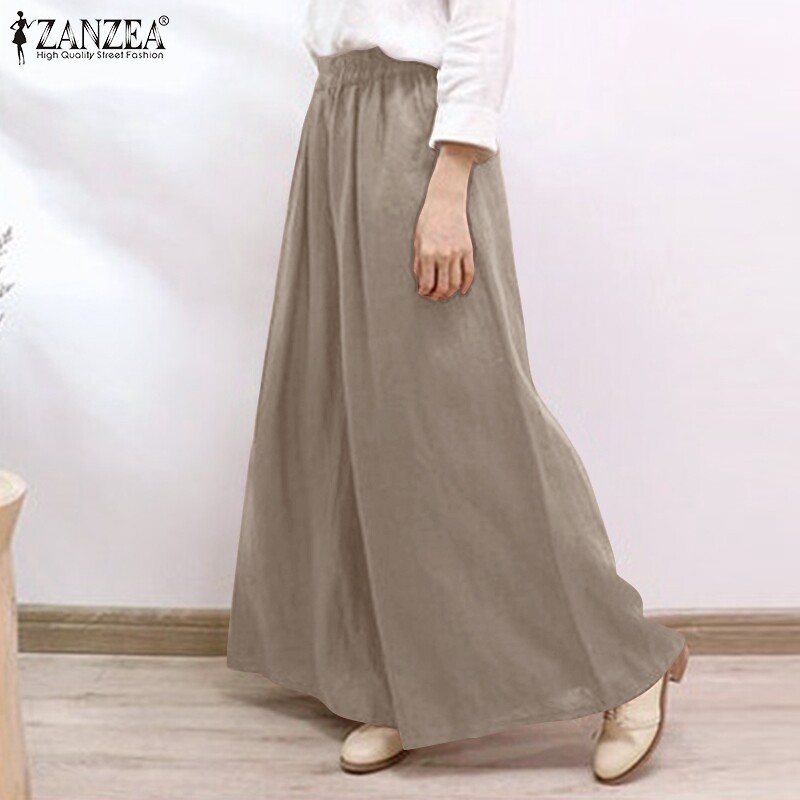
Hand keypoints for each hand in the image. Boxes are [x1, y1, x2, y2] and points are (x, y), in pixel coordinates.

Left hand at [413, 143, 480, 299]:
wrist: (446, 201)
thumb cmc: (428, 220)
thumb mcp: (417, 241)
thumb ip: (419, 263)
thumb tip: (422, 283)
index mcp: (427, 253)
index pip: (428, 284)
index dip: (425, 292)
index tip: (423, 292)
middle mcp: (443, 255)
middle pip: (443, 287)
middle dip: (438, 296)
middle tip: (434, 296)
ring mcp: (457, 253)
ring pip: (456, 283)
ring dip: (450, 292)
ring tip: (446, 293)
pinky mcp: (468, 250)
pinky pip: (470, 273)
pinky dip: (466, 284)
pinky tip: (462, 290)